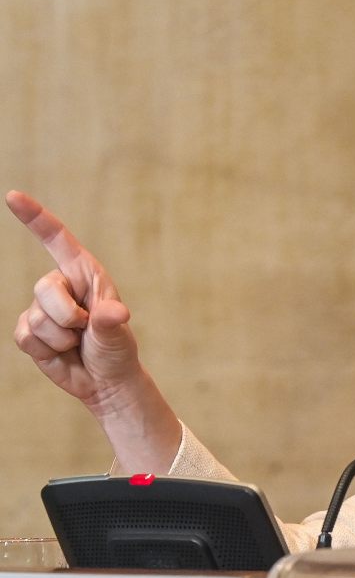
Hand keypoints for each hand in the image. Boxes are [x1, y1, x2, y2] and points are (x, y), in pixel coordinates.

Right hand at [8, 190, 180, 471]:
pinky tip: (61, 353)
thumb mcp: (118, 335)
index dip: (35, 217)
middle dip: (67, 315)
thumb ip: (112, 322)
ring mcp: (43, 309)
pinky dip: (45, 350)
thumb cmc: (116, 350)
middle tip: (86, 330)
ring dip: (59, 337)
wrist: (104, 380)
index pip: (57, 239)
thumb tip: (115, 313)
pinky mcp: (30, 331)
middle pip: (44, 288)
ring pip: (35, 317)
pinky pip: (24, 336)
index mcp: (86, 274)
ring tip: (77, 343)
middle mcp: (62, 286)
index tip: (14, 196)